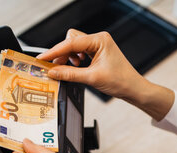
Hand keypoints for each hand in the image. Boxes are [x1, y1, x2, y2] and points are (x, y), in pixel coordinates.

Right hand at [37, 29, 174, 120]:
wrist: (133, 88)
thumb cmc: (120, 81)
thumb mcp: (91, 78)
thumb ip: (69, 74)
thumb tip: (53, 72)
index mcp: (100, 40)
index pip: (71, 42)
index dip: (55, 51)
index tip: (43, 59)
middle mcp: (99, 39)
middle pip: (70, 40)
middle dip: (62, 54)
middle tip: (55, 68)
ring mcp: (98, 45)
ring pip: (74, 46)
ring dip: (68, 57)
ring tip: (69, 69)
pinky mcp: (97, 53)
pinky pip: (79, 52)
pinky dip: (74, 60)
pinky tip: (76, 68)